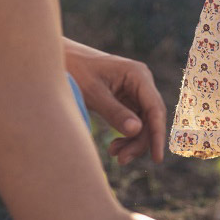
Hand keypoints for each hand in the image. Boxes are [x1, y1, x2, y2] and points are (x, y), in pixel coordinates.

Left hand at [62, 39, 167, 164]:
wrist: (63, 59)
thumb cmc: (76, 71)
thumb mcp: (93, 94)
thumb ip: (115, 112)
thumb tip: (136, 131)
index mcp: (138, 75)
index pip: (155, 109)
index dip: (157, 135)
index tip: (157, 158)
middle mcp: (141, 82)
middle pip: (150, 119)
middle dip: (139, 142)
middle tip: (122, 160)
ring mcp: (135, 91)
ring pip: (143, 123)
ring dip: (132, 142)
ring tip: (115, 154)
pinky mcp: (126, 99)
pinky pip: (133, 121)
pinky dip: (125, 136)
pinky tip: (114, 147)